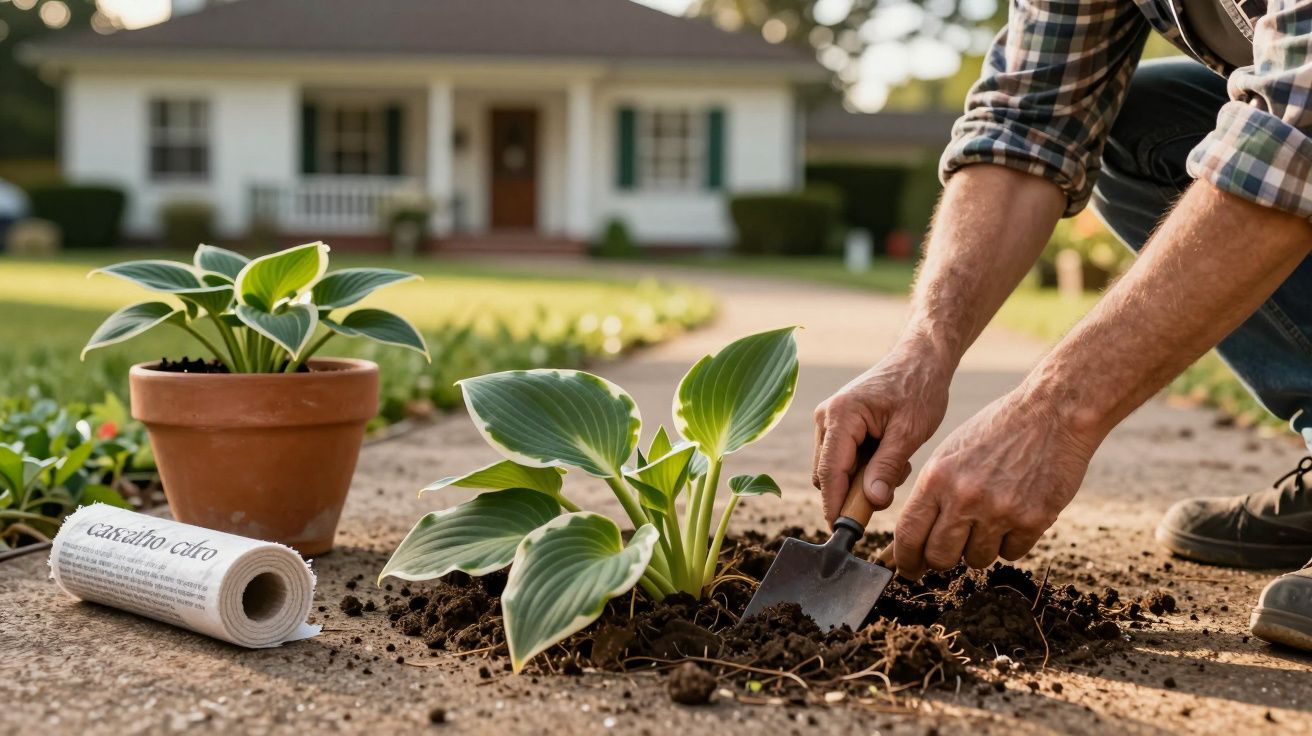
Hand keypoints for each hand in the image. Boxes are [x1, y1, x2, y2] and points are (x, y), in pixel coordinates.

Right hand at [812, 340, 951, 525]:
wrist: (920, 360)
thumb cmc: (919, 388)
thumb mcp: (909, 431)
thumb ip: (888, 466)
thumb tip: (872, 501)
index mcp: (841, 415)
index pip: (830, 471)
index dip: (835, 504)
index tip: (844, 532)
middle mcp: (827, 417)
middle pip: (827, 474)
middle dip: (852, 492)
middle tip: (888, 491)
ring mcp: (829, 420)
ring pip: (834, 469)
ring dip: (860, 480)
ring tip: (895, 465)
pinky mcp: (838, 425)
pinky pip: (842, 459)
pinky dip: (863, 468)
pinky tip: (890, 455)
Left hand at [892, 388, 1097, 578]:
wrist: (1051, 414)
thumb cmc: (996, 432)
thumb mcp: (950, 454)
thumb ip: (931, 495)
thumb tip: (913, 539)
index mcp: (937, 478)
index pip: (908, 534)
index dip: (906, 559)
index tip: (908, 569)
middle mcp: (964, 497)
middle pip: (940, 557)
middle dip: (942, 559)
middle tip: (951, 549)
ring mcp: (999, 511)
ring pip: (977, 560)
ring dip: (980, 548)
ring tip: (991, 517)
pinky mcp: (1033, 520)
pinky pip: (1011, 553)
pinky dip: (1011, 542)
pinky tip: (1016, 513)